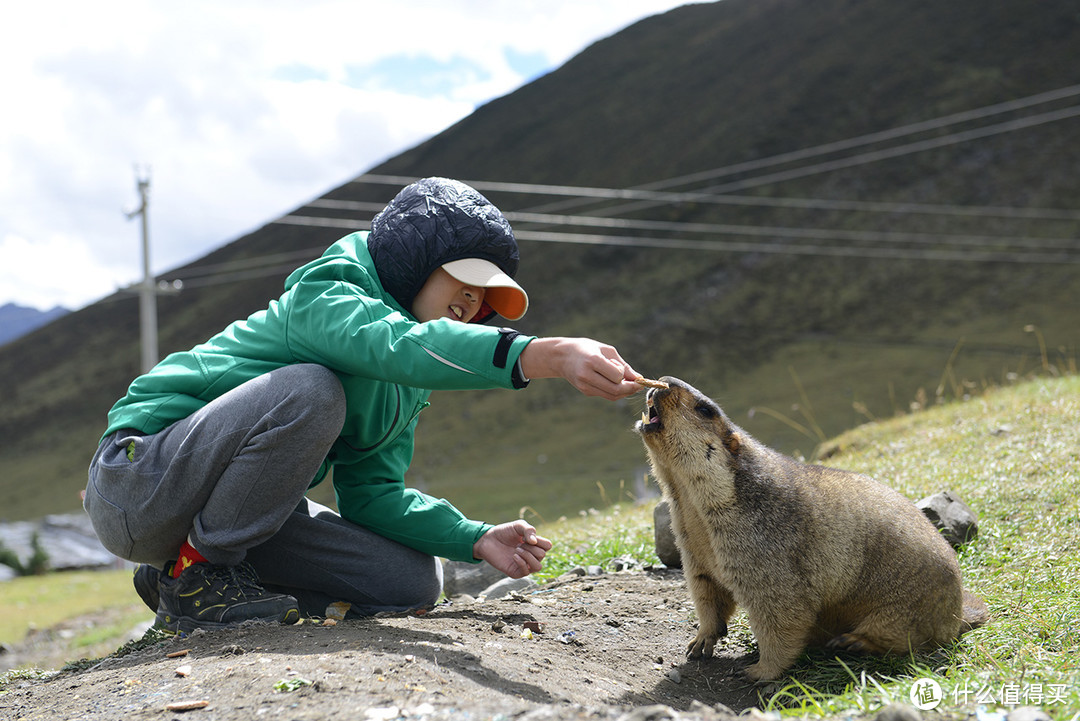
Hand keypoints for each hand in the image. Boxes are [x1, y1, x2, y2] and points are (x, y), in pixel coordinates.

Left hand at [472, 520, 553, 578]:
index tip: (527, 536)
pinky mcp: (515, 572)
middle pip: (542, 555)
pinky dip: (521, 562)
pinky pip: (526, 572)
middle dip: (530, 547)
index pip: (548, 546)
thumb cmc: (504, 532)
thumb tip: (534, 542)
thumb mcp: (518, 526)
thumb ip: (529, 530)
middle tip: (519, 543)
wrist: (488, 540)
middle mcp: (531, 555)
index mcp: (534, 544)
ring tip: (517, 550)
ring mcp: (524, 564)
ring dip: (528, 556)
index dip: (540, 540)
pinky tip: (514, 556)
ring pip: (538, 567)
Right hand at [519, 337, 640, 400]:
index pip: (617, 376)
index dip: (626, 376)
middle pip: (615, 390)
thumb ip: (623, 365)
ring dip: (624, 392)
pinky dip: (615, 391)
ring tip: (628, 382)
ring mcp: (584, 385)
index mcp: (592, 361)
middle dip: (630, 388)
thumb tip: (639, 378)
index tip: (628, 372)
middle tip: (638, 384)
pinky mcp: (585, 391)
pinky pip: (606, 395)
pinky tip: (615, 383)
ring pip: (612, 396)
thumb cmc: (587, 349)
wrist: (562, 356)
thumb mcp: (606, 350)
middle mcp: (587, 375)